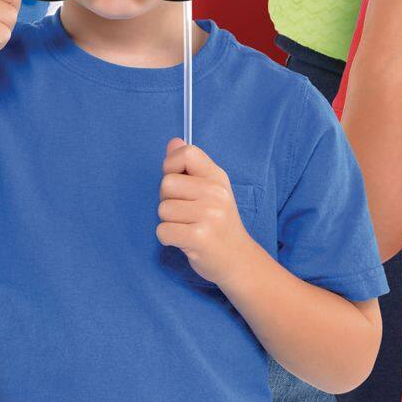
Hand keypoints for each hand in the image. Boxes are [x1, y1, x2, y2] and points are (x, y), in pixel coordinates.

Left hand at [157, 141, 253, 289]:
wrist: (238, 260)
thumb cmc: (219, 224)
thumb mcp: (211, 190)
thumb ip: (190, 166)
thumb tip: (173, 142)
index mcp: (218, 177)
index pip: (187, 153)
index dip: (171, 165)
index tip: (177, 182)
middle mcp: (216, 193)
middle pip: (166, 184)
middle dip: (167, 200)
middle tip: (185, 213)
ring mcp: (209, 215)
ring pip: (163, 209)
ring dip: (169, 222)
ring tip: (188, 228)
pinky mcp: (199, 237)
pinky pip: (163, 231)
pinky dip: (168, 239)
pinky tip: (185, 241)